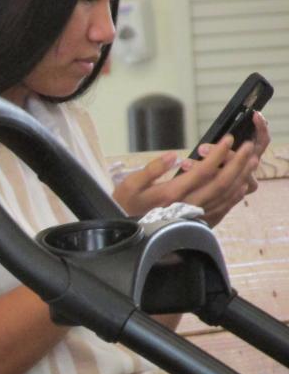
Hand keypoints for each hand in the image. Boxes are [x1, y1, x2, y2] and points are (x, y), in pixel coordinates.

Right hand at [114, 133, 259, 227]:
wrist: (123, 234)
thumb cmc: (124, 206)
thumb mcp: (130, 184)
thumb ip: (152, 169)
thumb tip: (173, 155)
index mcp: (171, 193)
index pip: (203, 171)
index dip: (219, 154)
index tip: (229, 139)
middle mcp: (186, 205)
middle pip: (220, 183)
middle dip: (237, 163)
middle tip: (248, 147)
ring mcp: (192, 215)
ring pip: (224, 197)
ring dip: (240, 178)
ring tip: (250, 162)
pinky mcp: (194, 222)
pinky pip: (220, 210)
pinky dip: (233, 198)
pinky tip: (240, 187)